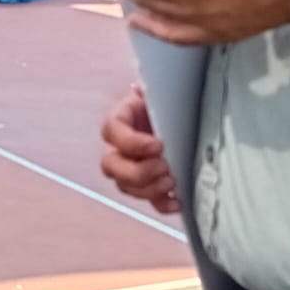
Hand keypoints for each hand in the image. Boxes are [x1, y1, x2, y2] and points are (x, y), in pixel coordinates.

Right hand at [101, 84, 178, 214]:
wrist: (175, 115)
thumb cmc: (164, 103)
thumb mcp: (158, 91)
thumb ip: (153, 88)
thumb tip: (147, 86)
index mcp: (118, 120)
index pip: (112, 131)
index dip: (132, 142)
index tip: (158, 145)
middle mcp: (117, 147)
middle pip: (112, 166)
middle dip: (138, 171)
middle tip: (163, 167)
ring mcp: (128, 169)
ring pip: (126, 186)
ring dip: (148, 189)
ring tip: (171, 181)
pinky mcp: (146, 185)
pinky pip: (147, 200)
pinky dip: (162, 203)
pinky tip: (176, 200)